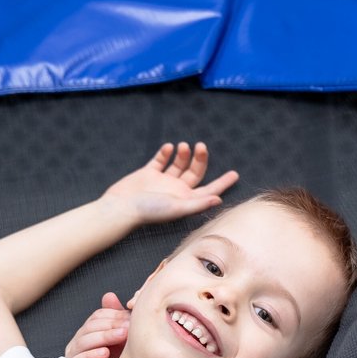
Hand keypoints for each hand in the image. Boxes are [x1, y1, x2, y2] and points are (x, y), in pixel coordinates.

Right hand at [65, 292, 130, 357]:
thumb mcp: (120, 338)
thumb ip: (116, 317)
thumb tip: (109, 295)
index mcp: (89, 330)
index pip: (97, 316)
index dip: (114, 315)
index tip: (130, 317)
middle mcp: (79, 340)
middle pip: (91, 327)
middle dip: (111, 325)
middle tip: (128, 327)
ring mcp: (74, 354)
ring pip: (85, 341)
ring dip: (104, 337)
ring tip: (121, 335)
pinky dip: (92, 355)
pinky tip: (105, 353)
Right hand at [102, 141, 238, 225]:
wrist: (121, 207)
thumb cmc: (150, 211)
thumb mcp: (177, 207)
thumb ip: (198, 204)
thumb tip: (219, 200)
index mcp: (186, 200)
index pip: (210, 190)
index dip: (222, 183)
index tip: (235, 173)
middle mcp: (176, 190)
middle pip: (195, 172)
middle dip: (200, 159)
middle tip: (201, 146)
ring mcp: (162, 181)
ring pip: (179, 164)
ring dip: (183, 154)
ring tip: (182, 146)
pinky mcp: (148, 173)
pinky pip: (160, 160)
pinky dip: (165, 153)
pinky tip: (168, 148)